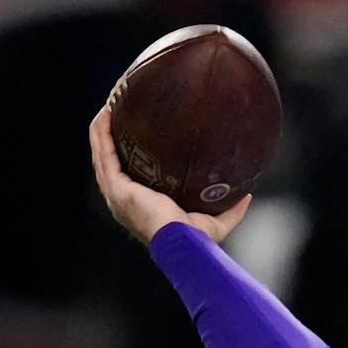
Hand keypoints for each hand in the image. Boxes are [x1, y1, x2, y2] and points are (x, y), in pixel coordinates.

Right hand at [88, 106, 252, 245]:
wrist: (182, 244)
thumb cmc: (194, 240)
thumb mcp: (215, 222)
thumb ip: (230, 210)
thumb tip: (247, 195)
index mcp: (139, 205)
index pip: (127, 177)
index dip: (127, 156)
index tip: (134, 134)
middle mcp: (122, 199)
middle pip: (109, 162)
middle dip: (110, 137)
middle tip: (118, 111)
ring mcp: (115, 193)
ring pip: (101, 154)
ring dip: (101, 130)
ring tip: (109, 104)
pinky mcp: (115, 187)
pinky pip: (103, 153)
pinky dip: (100, 133)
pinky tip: (105, 113)